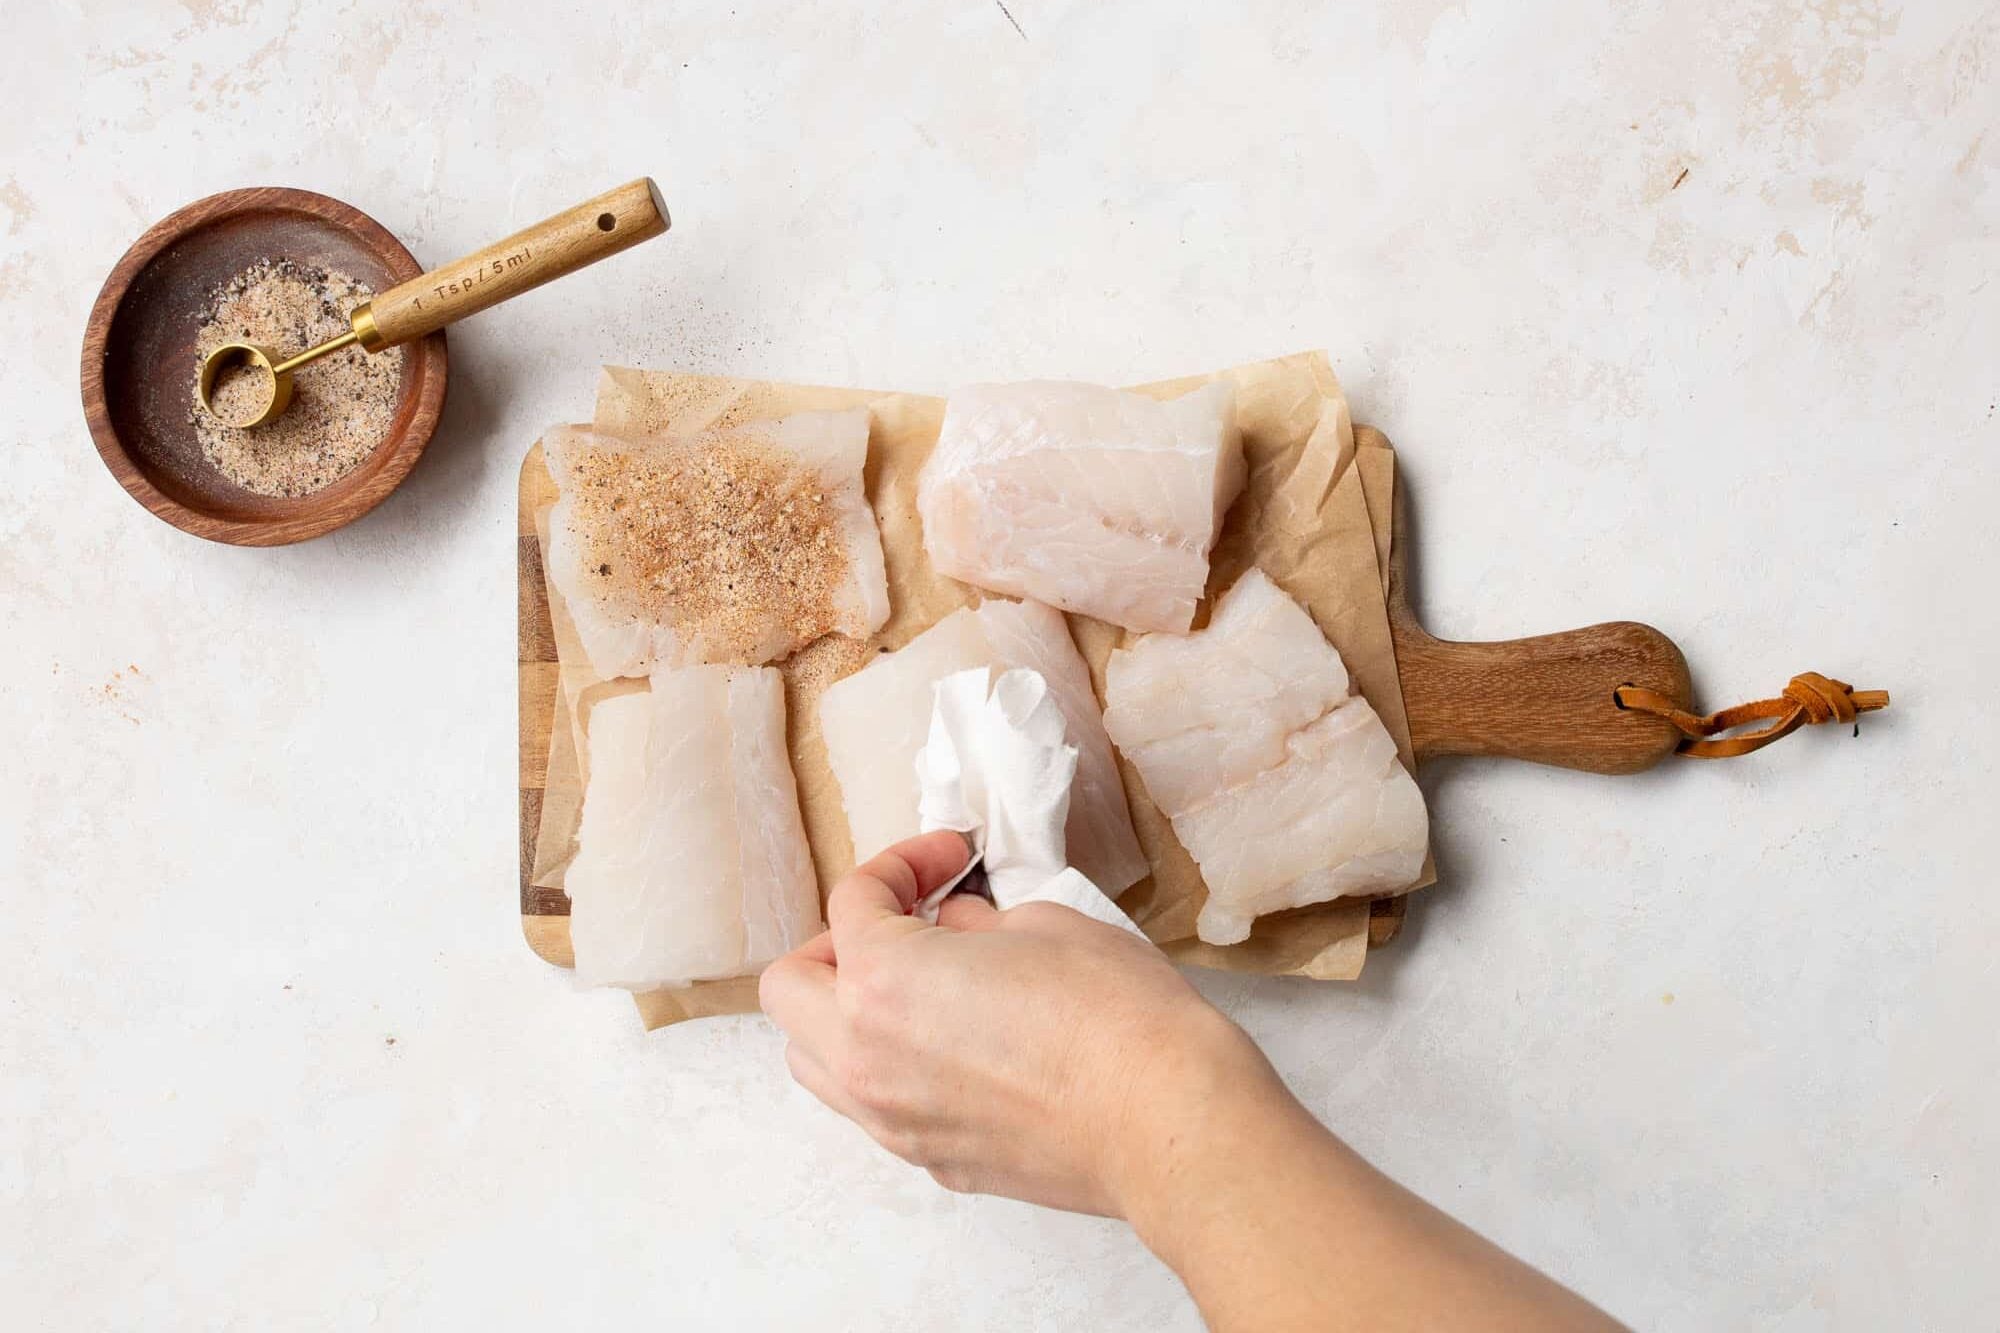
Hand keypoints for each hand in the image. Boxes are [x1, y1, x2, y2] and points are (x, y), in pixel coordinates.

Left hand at [758, 831, 1273, 1215]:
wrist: (1169, 1122)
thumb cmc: (1117, 1017)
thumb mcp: (1043, 924)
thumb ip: (974, 922)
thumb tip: (954, 930)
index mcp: (882, 979)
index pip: (851, 902)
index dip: (904, 865)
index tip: (948, 861)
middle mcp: (866, 1057)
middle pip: (791, 988)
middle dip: (836, 942)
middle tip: (904, 923)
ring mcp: (893, 1120)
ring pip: (813, 1059)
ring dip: (843, 1012)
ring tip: (914, 987)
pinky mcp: (934, 1161)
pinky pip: (873, 1106)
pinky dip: (888, 1066)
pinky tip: (954, 1044)